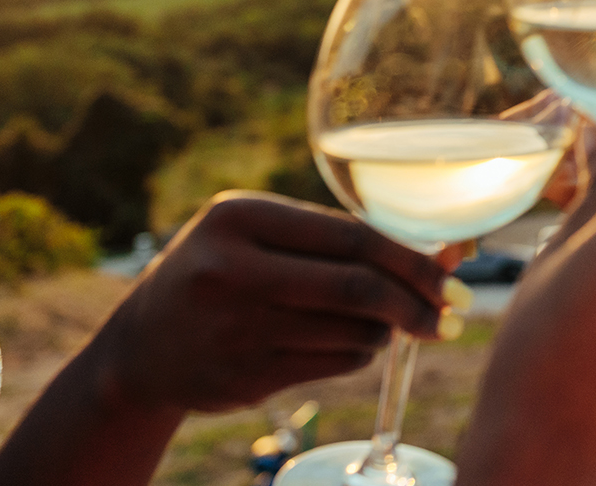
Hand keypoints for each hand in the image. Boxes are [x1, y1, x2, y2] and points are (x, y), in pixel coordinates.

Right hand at [0, 191, 453, 485]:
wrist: (141, 348)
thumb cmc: (225, 272)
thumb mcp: (259, 233)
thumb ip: (339, 236)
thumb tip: (449, 250)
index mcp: (239, 217)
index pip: (352, 236)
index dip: (413, 259)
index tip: (454, 277)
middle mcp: (230, 271)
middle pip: (356, 288)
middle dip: (417, 303)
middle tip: (452, 314)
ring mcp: (233, 329)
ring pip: (352, 330)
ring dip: (388, 329)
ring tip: (390, 321)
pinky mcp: (241, 377)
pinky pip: (335, 363)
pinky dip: (361, 352)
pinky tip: (354, 342)